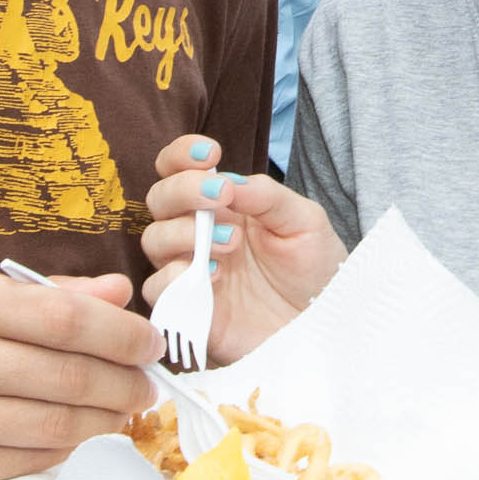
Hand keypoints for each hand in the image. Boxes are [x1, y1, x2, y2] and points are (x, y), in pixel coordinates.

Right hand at [0, 267, 159, 479]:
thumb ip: (36, 297)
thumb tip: (117, 297)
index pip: (57, 316)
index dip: (119, 333)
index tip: (148, 341)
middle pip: (63, 373)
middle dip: (122, 381)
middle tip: (145, 383)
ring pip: (53, 426)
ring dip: (103, 422)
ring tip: (120, 411)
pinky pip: (27, 465)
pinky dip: (64, 453)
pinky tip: (77, 439)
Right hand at [140, 137, 346, 363]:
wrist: (325, 325)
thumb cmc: (314, 271)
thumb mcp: (304, 222)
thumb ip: (267, 197)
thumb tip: (229, 180)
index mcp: (222, 205)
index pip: (180, 170)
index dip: (182, 155)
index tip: (210, 153)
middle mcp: (197, 233)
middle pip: (159, 198)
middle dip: (184, 190)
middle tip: (221, 194)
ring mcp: (189, 270)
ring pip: (153, 239)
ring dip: (184, 232)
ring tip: (232, 242)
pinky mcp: (188, 309)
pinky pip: (156, 288)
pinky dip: (175, 276)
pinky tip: (213, 275)